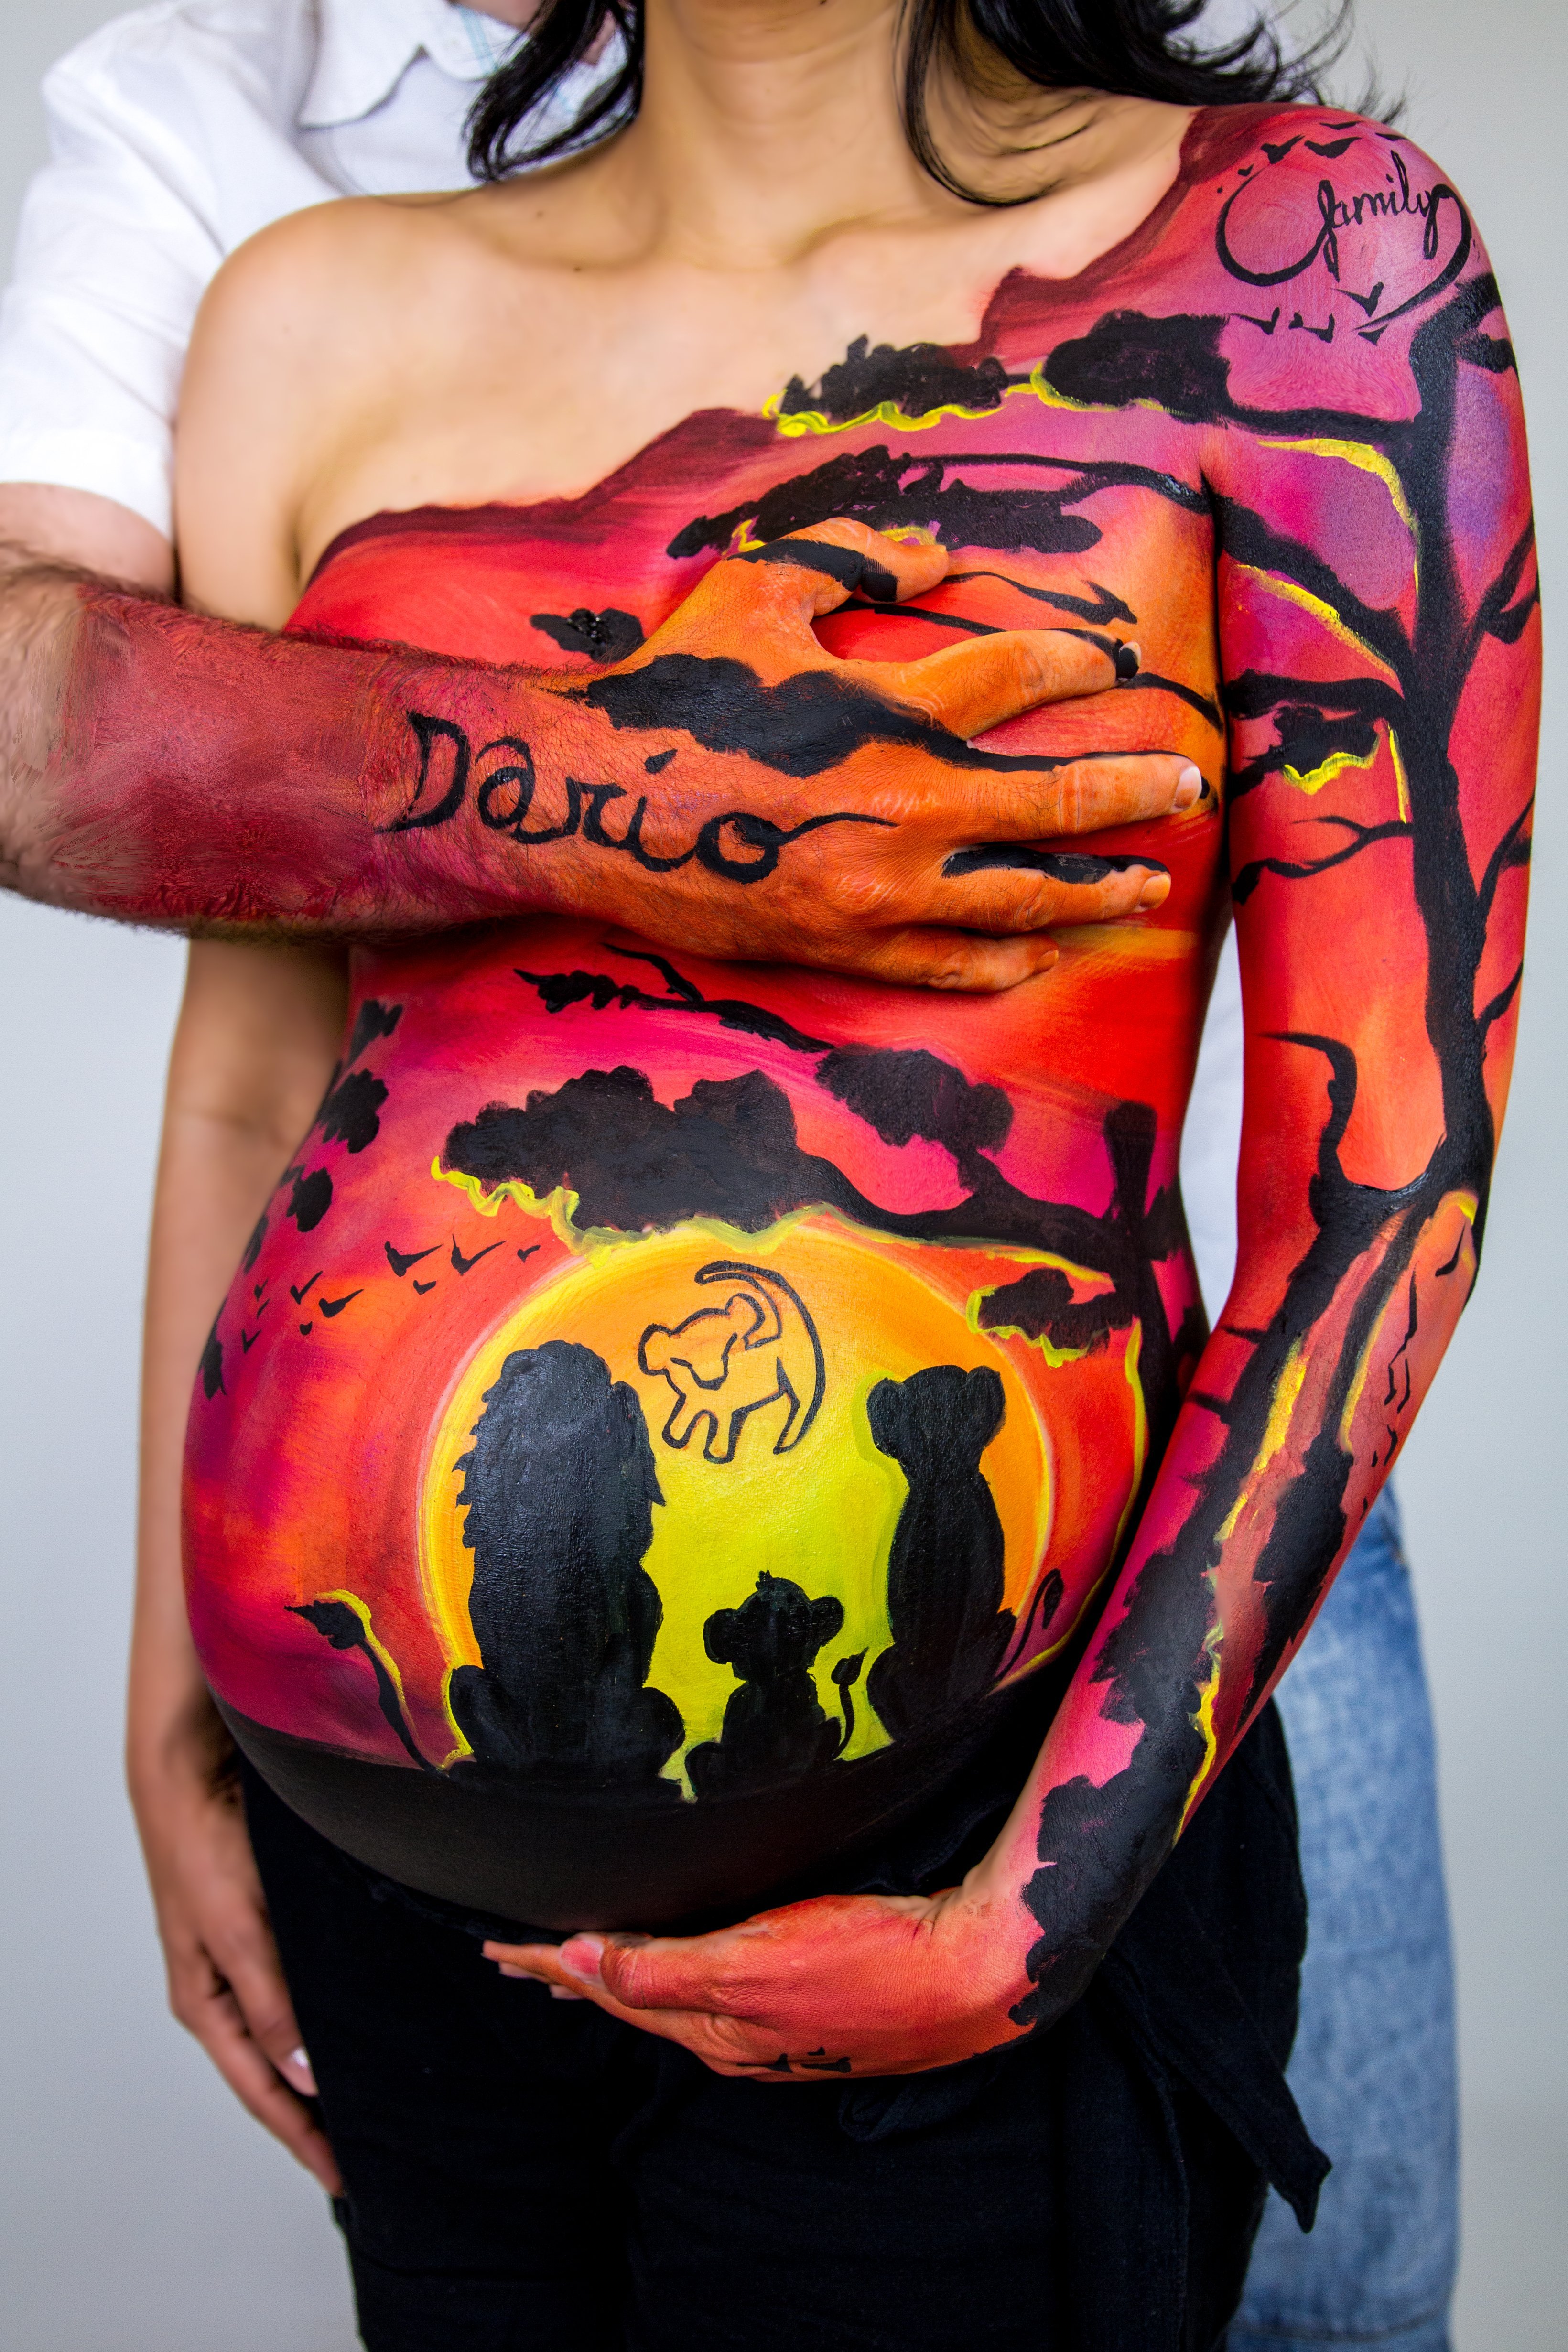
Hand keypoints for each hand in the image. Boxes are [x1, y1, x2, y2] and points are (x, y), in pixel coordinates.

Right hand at [129, 1709, 339, 2190]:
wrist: (196, 1775)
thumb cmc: (203, 1851)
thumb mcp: (238, 1933)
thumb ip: (272, 2004)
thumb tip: (303, 2076)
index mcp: (207, 2005)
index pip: (262, 2091)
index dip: (302, 2137)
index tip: (344, 2178)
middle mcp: (227, 1990)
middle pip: (277, 2072)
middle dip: (315, 2115)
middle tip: (369, 2151)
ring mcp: (250, 1959)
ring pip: (294, 2031)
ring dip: (326, 2066)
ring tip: (375, 2099)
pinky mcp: (271, 1926)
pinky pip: (306, 1986)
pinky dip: (331, 2013)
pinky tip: (362, 2022)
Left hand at [483, 1869, 1034, 2079]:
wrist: (969, 1975)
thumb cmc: (872, 1959)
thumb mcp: (758, 1960)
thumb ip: (669, 1965)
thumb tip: (583, 1965)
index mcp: (714, 2023)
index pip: (609, 1988)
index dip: (553, 1964)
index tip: (499, 1947)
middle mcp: (735, 2033)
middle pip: (632, 1997)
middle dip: (572, 1976)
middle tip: (518, 1957)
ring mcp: (772, 2025)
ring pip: (671, 1996)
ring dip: (618, 1980)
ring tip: (577, 1968)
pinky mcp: (805, 2007)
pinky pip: (710, 1992)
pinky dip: (671, 1977)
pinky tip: (676, 1968)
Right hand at [500, 518, 1203, 990]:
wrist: (582, 800)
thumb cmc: (673, 686)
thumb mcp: (758, 588)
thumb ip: (856, 560)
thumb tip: (942, 558)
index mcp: (892, 708)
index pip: (1023, 676)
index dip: (1082, 664)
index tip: (1118, 666)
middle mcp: (905, 806)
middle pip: (1058, 802)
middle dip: (1138, 793)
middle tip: (1192, 786)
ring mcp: (877, 889)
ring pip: (1021, 897)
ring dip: (1097, 889)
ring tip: (1148, 886)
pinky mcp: (840, 946)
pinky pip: (945, 965)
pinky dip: (1004, 959)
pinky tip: (1041, 949)